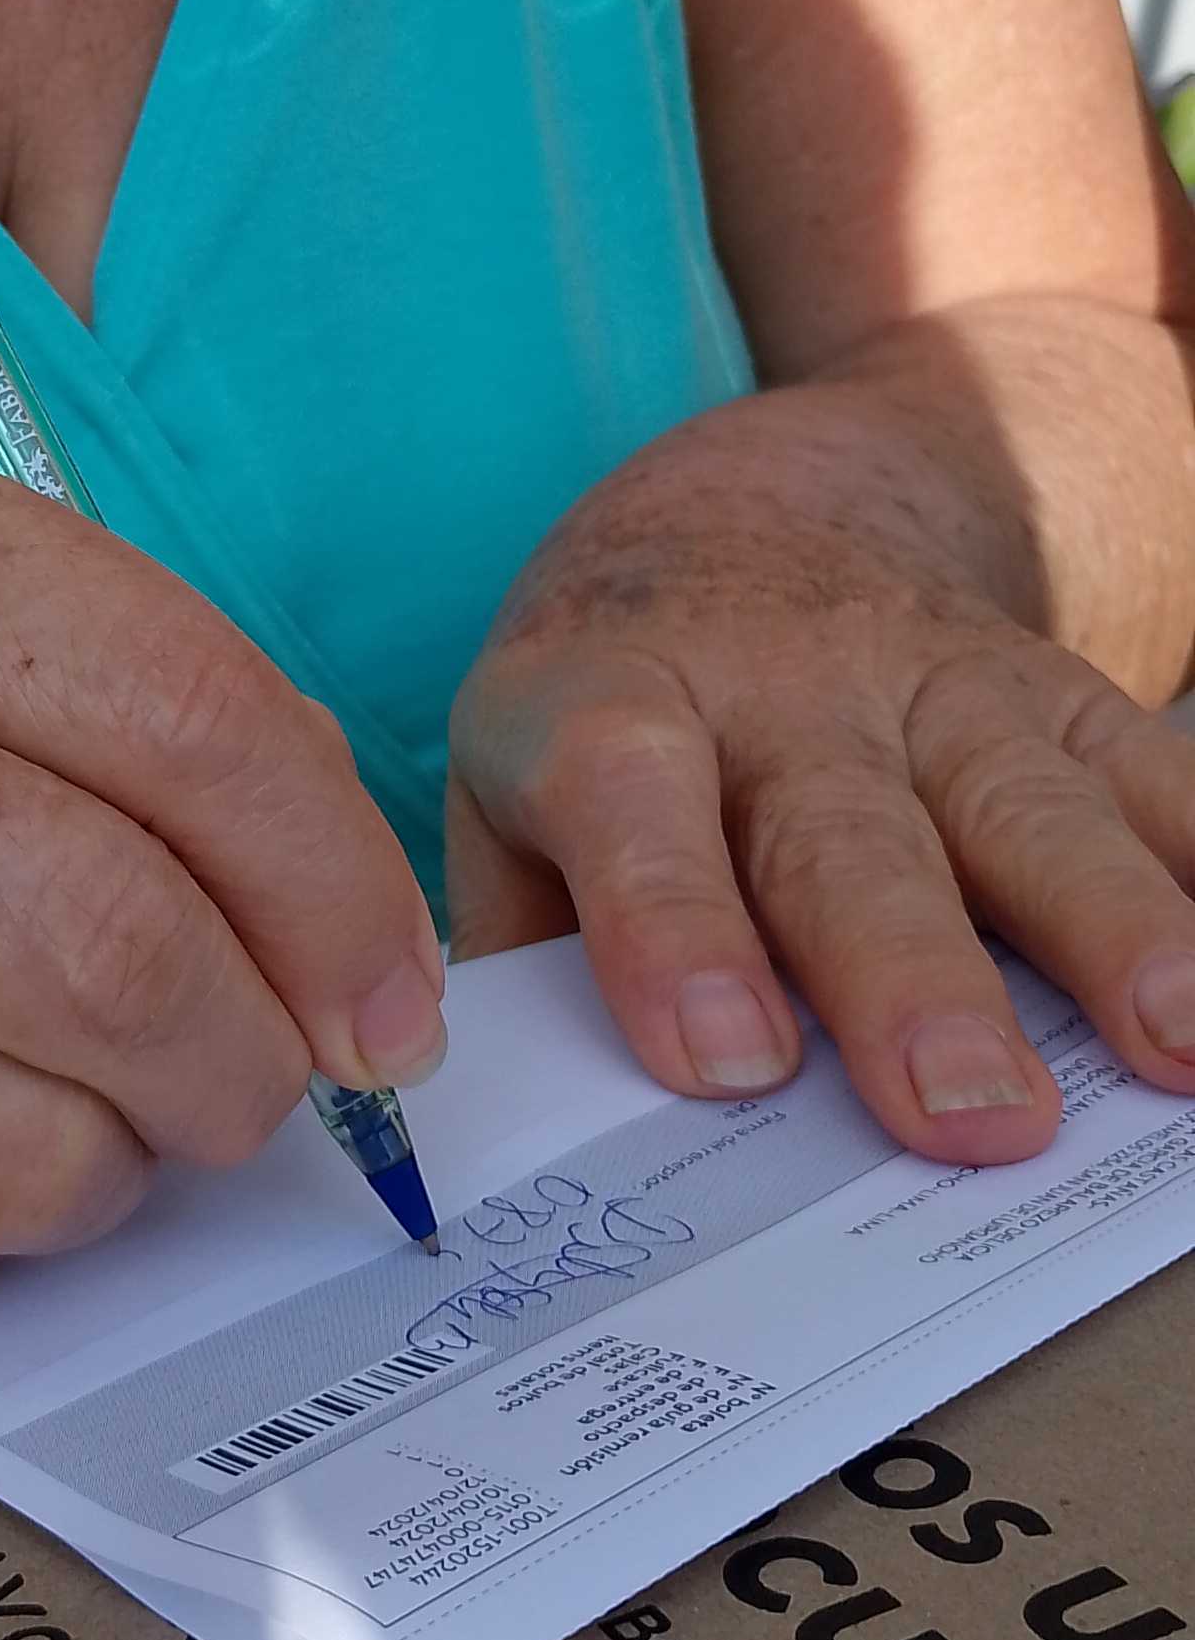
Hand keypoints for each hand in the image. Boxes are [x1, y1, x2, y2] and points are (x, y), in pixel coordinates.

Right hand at [0, 463, 446, 1326]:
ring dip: (101, 1175)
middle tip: (239, 1089)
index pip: (184, 718)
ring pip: (6, 1153)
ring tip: (70, 1119)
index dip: (334, 892)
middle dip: (234, 1064)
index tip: (386, 1004)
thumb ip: (193, 753)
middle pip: (106, 952)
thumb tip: (373, 991)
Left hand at [447, 429, 1194, 1161]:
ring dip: (1109, 931)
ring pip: (1027, 807)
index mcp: (610, 700)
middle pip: (849, 836)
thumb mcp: (509, 789)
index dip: (672, 923)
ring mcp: (939, 684)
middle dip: (910, 981)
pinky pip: (1156, 780)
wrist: (769, 509)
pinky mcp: (1062, 696)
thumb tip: (552, 1130)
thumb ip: (527, 950)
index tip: (723, 1060)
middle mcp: (782, 687)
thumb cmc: (619, 712)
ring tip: (1171, 1044)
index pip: (628, 798)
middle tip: (962, 1109)